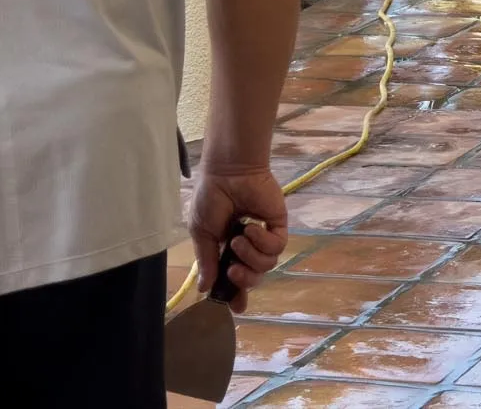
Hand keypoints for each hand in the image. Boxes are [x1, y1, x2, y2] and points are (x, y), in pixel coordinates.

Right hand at [188, 163, 288, 311]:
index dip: (236, 294)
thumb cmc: (211, 198)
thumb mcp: (201, 232)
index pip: (235, 278)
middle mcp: (247, 245)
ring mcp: (264, 235)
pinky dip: (263, 241)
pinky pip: (276, 246)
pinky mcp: (278, 224)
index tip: (237, 308)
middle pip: (254, 277)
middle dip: (244, 281)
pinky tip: (252, 228)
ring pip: (266, 265)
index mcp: (226, 248)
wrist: (228, 172)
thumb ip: (206, 260)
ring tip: (239, 238)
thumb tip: (205, 288)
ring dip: (250, 256)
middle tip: (233, 270)